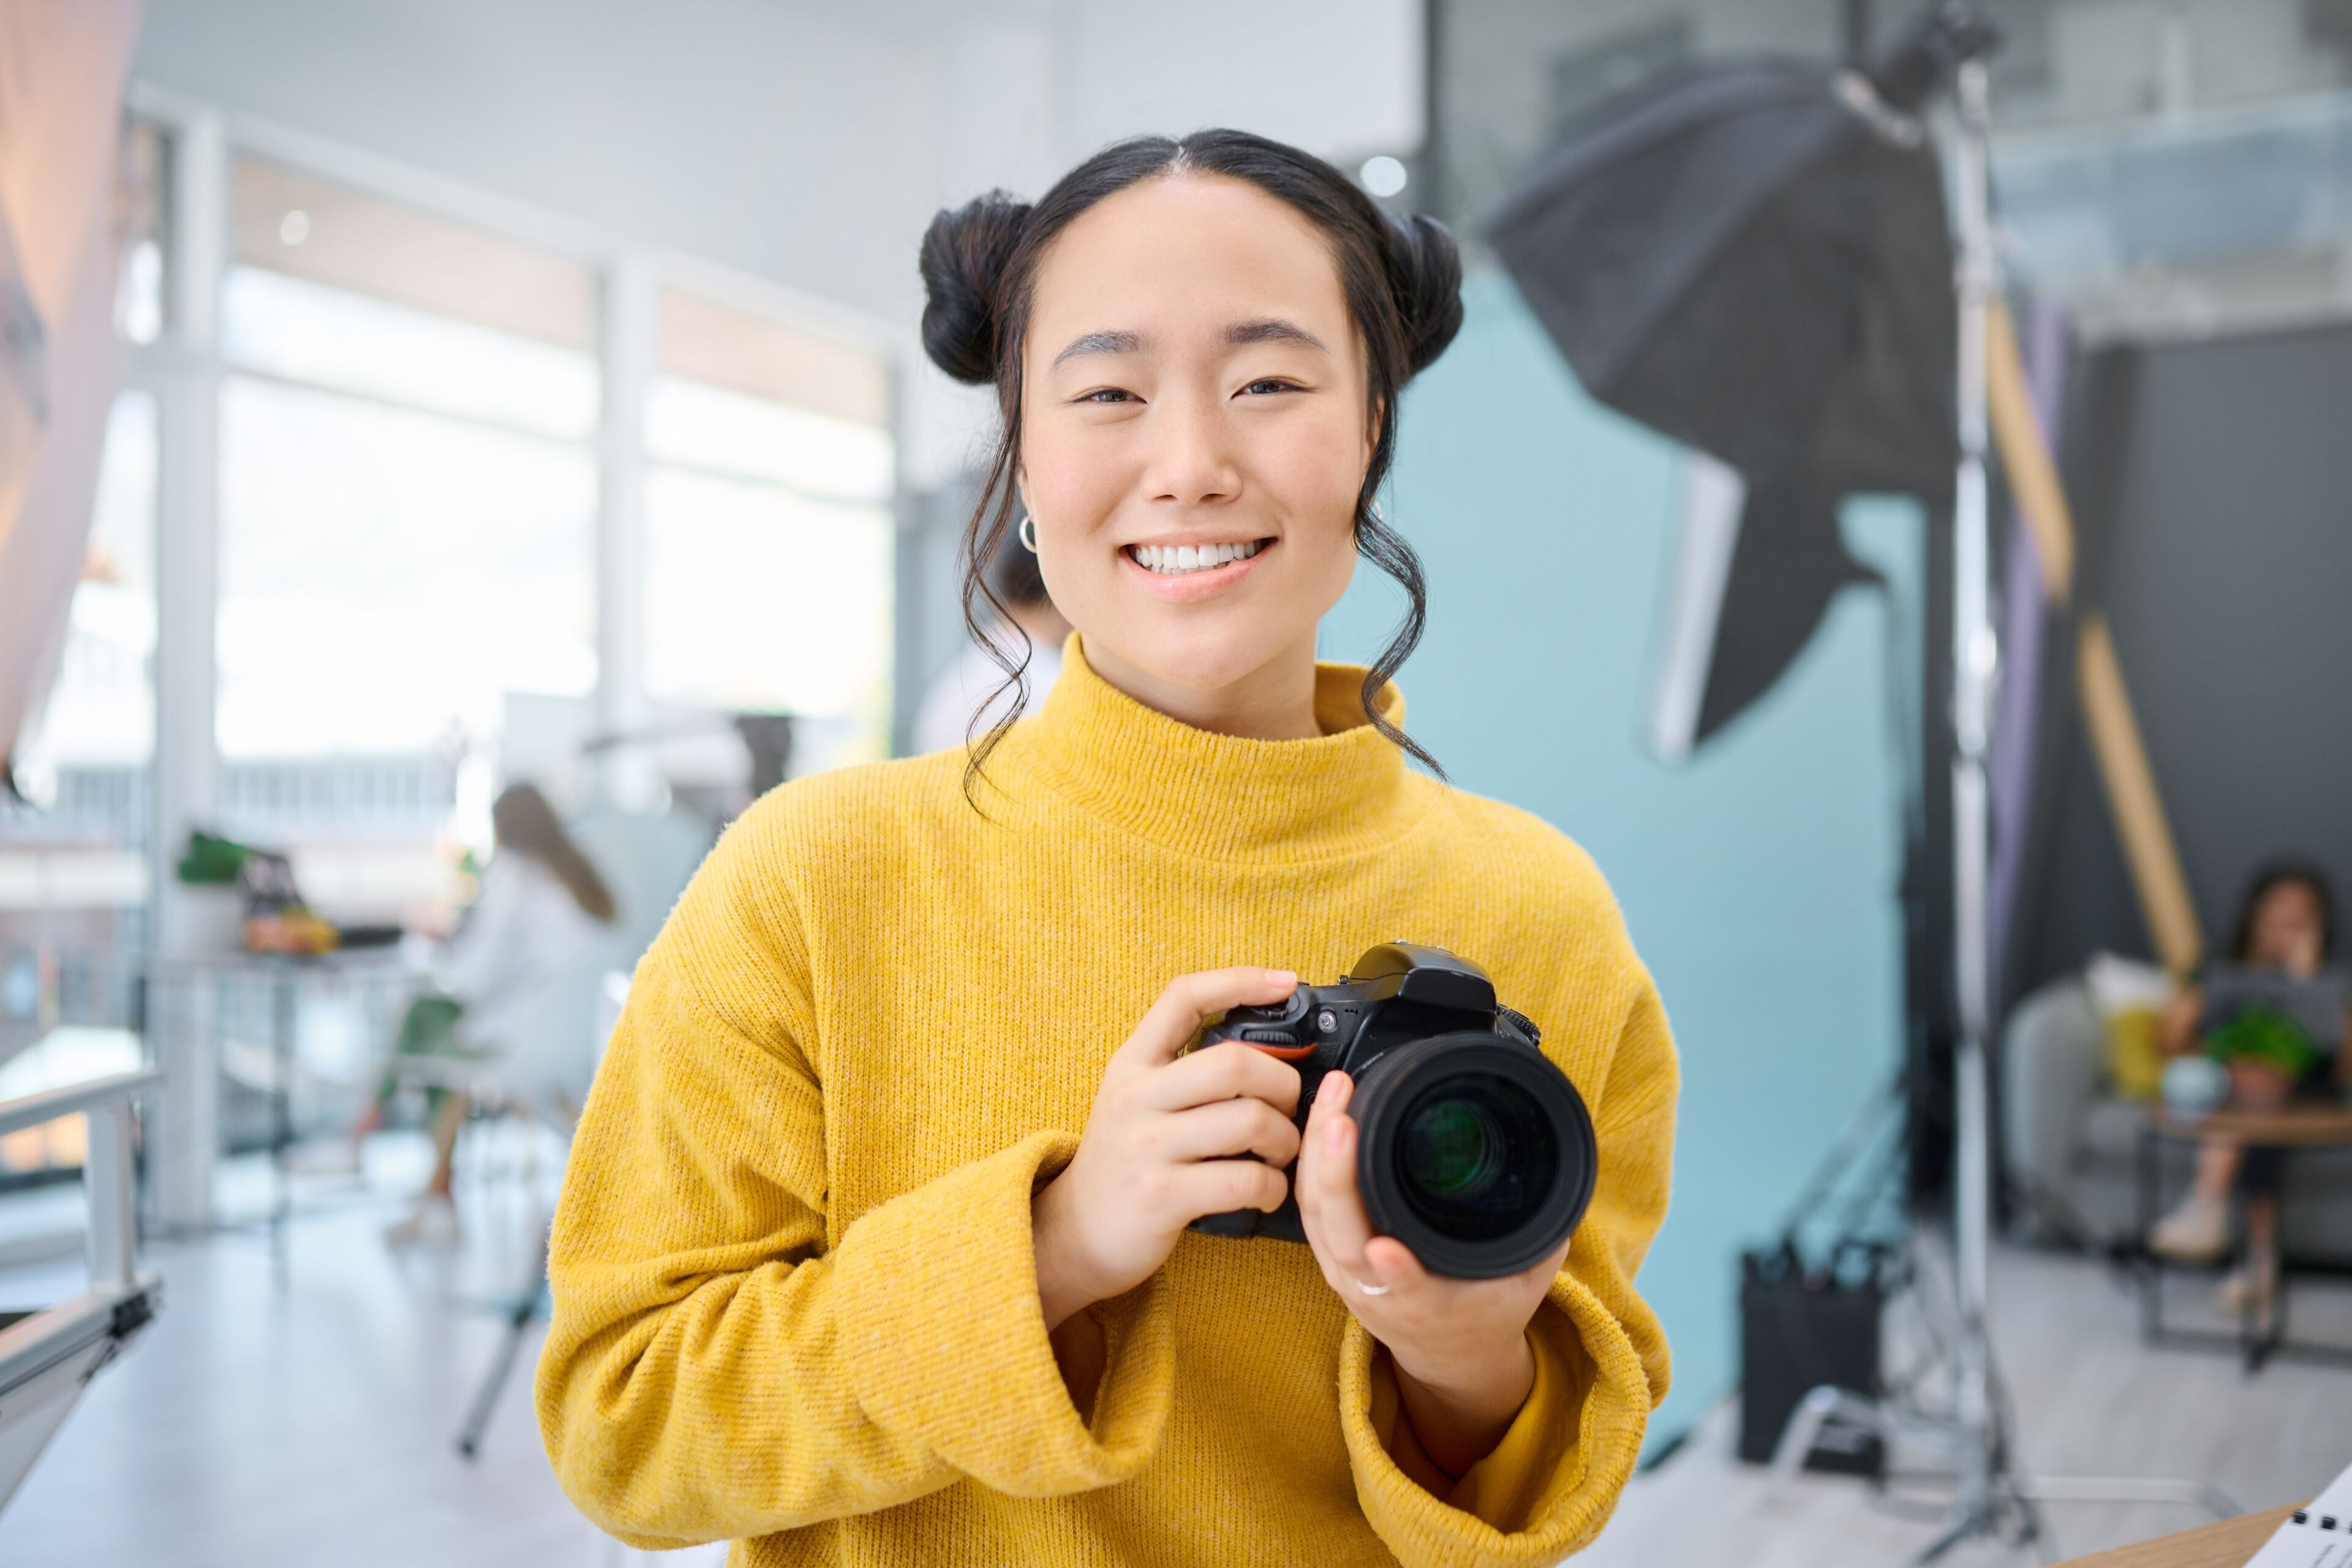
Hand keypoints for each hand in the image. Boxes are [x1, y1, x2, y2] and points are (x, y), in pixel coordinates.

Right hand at [1032, 968, 1303, 1331]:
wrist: (1074, 1234)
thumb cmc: (1124, 1162)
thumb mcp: (1136, 1098)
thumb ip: (1185, 1069)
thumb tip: (1267, 1048)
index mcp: (1132, 1063)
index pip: (1183, 997)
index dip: (1240, 981)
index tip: (1285, 983)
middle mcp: (1135, 1097)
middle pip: (1235, 1062)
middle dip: (1284, 1083)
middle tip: (1290, 1108)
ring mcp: (1146, 1146)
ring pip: (1250, 1121)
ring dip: (1287, 1141)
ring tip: (1282, 1155)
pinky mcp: (1161, 1196)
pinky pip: (1244, 1179)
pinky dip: (1274, 1187)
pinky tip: (1268, 1192)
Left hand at [1295, 1070, 1568, 1477]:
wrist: (1450, 1353)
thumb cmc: (1487, 1310)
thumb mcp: (1525, 1281)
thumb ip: (1540, 1237)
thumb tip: (1560, 1182)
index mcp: (1429, 1306)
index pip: (1407, 1291)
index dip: (1395, 1273)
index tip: (1386, 1249)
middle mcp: (1377, 1291)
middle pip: (1343, 1237)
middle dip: (1337, 1175)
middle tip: (1343, 1117)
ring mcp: (1345, 1272)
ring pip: (1318, 1214)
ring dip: (1317, 1151)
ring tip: (1333, 1093)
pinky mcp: (1330, 1252)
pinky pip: (1310, 1205)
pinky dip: (1309, 1157)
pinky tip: (1321, 1112)